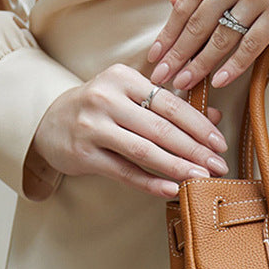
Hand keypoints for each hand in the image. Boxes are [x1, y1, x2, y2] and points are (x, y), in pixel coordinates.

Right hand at [29, 65, 229, 197]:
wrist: (48, 122)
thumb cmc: (102, 109)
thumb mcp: (133, 98)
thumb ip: (172, 106)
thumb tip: (216, 118)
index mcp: (123, 78)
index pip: (171, 104)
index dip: (199, 126)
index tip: (220, 144)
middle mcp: (106, 99)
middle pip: (161, 128)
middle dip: (195, 150)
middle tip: (219, 166)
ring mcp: (92, 126)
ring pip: (144, 151)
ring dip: (177, 167)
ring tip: (202, 178)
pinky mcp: (83, 154)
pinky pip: (124, 172)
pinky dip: (151, 183)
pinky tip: (172, 189)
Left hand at [147, 0, 268, 91]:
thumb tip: (176, 0)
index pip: (185, 2)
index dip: (167, 32)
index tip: (154, 56)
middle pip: (196, 23)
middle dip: (175, 54)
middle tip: (159, 79)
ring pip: (220, 36)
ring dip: (199, 64)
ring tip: (184, 84)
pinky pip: (251, 44)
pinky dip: (234, 65)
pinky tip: (221, 81)